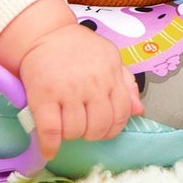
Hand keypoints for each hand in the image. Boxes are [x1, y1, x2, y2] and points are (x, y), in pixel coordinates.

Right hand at [0, 3, 142, 159]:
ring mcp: (68, 90)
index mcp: (111, 73)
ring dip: (70, 136)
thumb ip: (126, 84)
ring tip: (66, 127)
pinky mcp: (43, 96)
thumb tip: (139, 110)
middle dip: (92, 134)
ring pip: (75, 131)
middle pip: (99, 127)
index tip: (103, 129)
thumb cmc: (78, 48)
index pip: (122, 112)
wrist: (45, 34)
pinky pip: (51, 132)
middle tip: (83, 127)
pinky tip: (50, 149)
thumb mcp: (109, 58)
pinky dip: (50, 146)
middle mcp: (93, 82)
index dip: (113, 128)